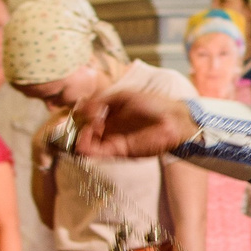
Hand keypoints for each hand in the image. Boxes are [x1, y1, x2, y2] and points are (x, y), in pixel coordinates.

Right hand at [73, 89, 196, 159]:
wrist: (172, 119)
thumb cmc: (153, 104)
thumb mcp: (123, 96)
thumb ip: (101, 101)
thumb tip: (82, 108)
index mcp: (110, 115)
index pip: (88, 119)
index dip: (80, 118)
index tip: (80, 114)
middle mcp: (110, 129)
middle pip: (86, 133)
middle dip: (79, 131)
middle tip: (81, 127)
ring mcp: (114, 141)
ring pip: (90, 145)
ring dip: (81, 142)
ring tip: (82, 136)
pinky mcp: (120, 152)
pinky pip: (100, 153)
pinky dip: (89, 151)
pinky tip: (84, 146)